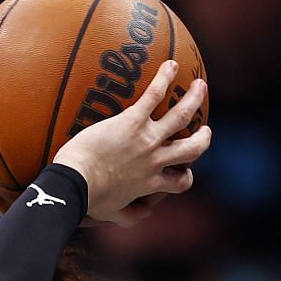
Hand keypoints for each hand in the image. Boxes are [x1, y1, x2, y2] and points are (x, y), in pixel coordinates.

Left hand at [52, 61, 209, 225]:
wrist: (75, 184)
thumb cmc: (87, 201)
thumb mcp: (112, 214)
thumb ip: (130, 216)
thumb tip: (144, 214)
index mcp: (151, 183)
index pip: (181, 182)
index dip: (186, 175)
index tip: (183, 170)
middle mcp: (155, 161)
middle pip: (192, 149)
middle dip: (203, 138)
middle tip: (205, 129)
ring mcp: (147, 139)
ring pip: (182, 117)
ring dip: (194, 99)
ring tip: (200, 86)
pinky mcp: (132, 122)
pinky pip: (154, 95)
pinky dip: (165, 78)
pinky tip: (172, 64)